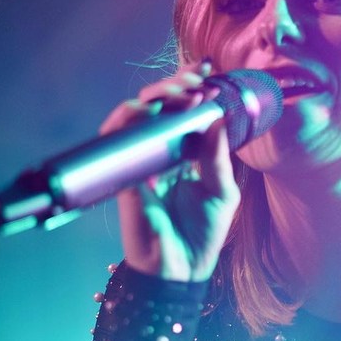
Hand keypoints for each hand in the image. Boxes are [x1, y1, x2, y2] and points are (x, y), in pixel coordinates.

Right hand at [99, 61, 239, 281]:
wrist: (180, 271)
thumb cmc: (202, 235)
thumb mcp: (223, 192)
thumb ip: (218, 157)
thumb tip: (217, 119)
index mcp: (184, 154)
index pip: (181, 111)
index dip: (188, 86)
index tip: (205, 69)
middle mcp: (159, 153)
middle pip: (157, 106)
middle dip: (173, 86)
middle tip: (194, 85)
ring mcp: (139, 162)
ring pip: (133, 115)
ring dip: (154, 97)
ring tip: (179, 94)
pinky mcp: (124, 174)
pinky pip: (118, 139)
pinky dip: (129, 119)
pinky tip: (149, 110)